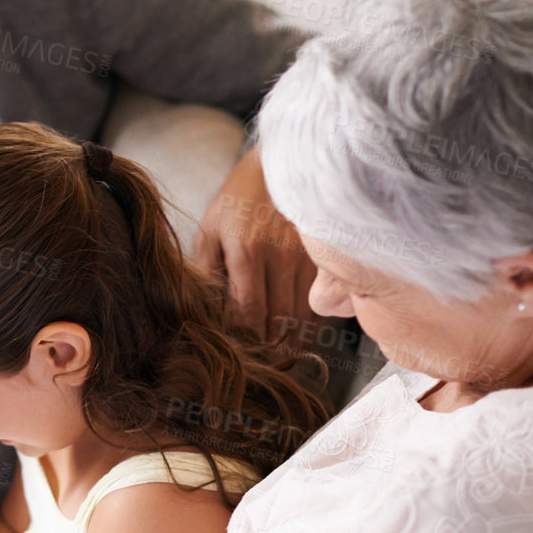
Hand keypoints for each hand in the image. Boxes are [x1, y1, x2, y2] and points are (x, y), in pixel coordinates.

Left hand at [194, 147, 316, 339]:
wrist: (277, 165)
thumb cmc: (236, 202)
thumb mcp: (209, 231)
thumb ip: (207, 271)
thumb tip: (207, 311)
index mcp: (246, 250)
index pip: (249, 311)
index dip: (247, 339)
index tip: (242, 354)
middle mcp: (279, 254)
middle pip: (279, 318)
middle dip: (270, 347)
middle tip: (263, 366)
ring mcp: (307, 254)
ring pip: (304, 313)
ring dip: (293, 340)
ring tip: (282, 358)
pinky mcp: (325, 255)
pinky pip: (322, 299)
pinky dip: (312, 323)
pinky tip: (302, 336)